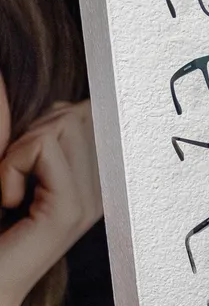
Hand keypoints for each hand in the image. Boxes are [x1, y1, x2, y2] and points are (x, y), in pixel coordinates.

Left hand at [0, 100, 100, 305]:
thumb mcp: (19, 172)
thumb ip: (37, 139)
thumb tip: (36, 95)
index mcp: (96, 182)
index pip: (86, 116)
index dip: (47, 122)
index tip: (24, 162)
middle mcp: (103, 191)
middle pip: (74, 115)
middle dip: (30, 133)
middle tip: (12, 178)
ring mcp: (91, 201)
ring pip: (59, 127)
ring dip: (18, 150)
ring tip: (10, 190)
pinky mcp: (69, 209)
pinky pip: (41, 149)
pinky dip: (10, 166)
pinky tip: (8, 201)